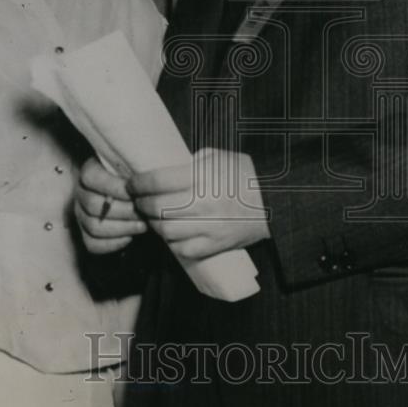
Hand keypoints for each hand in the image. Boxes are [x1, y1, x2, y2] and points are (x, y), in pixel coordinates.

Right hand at [75, 157, 148, 253]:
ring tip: (143, 224)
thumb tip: (145, 180)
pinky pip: (94, 244)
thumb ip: (137, 172)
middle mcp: (81, 192)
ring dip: (123, 227)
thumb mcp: (138, 170)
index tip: (137, 192)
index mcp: (90, 170)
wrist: (141, 200)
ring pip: (94, 227)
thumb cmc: (140, 182)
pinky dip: (115, 243)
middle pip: (92, 205)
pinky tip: (131, 236)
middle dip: (124, 210)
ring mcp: (81, 215)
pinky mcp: (86, 235)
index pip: (91, 177)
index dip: (114, 187)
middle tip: (144, 211)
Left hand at [129, 148, 268, 260]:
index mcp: (202, 176)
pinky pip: (182, 248)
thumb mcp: (219, 157)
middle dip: (141, 204)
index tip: (131, 184)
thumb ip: (191, 162)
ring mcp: (210, 226)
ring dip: (153, 224)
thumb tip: (165, 167)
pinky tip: (171, 234)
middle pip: (157, 207)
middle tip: (137, 201)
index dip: (138, 183)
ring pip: (165, 230)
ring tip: (152, 217)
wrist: (276, 201)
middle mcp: (203, 202)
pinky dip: (172, 242)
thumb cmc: (246, 175)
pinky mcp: (216, 244)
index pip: (157, 181)